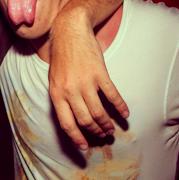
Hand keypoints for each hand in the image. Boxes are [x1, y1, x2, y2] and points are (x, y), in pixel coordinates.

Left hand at [49, 12, 129, 148]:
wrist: (70, 32)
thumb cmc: (62, 57)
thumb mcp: (54, 79)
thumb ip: (61, 98)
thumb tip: (70, 119)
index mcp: (56, 94)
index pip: (66, 123)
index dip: (76, 137)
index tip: (84, 147)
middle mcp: (70, 91)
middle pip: (85, 120)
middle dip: (95, 132)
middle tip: (103, 136)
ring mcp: (86, 82)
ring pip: (99, 112)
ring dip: (107, 124)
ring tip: (112, 129)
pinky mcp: (100, 73)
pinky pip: (112, 96)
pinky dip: (120, 107)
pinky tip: (125, 114)